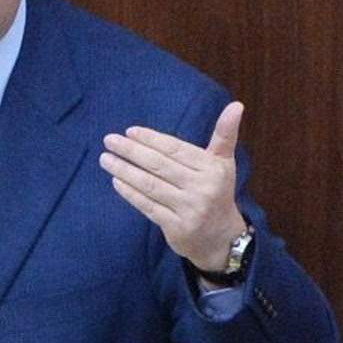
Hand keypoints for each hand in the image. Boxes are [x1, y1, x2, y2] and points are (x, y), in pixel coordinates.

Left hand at [99, 100, 249, 273]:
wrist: (222, 238)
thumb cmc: (217, 192)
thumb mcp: (224, 163)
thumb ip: (225, 134)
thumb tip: (237, 104)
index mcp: (212, 168)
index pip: (175, 149)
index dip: (151, 139)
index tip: (129, 131)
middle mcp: (202, 188)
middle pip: (160, 166)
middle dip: (132, 151)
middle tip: (109, 140)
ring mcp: (189, 209)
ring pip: (150, 185)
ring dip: (125, 171)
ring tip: (105, 159)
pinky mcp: (176, 228)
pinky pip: (148, 207)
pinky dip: (130, 193)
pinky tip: (116, 182)